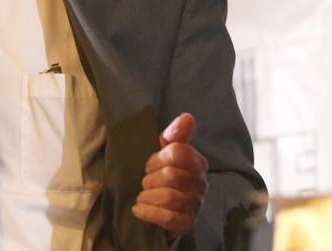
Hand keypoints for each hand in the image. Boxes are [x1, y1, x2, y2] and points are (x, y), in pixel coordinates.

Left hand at [132, 112, 207, 239]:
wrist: (162, 208)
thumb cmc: (163, 174)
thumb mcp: (164, 151)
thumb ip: (175, 134)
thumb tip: (187, 117)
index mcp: (197, 162)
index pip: (177, 152)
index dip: (157, 158)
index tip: (150, 165)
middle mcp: (201, 184)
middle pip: (170, 175)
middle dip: (150, 179)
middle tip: (146, 182)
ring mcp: (195, 205)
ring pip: (168, 197)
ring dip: (147, 196)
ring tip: (144, 196)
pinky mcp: (186, 223)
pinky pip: (168, 217)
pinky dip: (149, 212)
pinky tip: (139, 209)